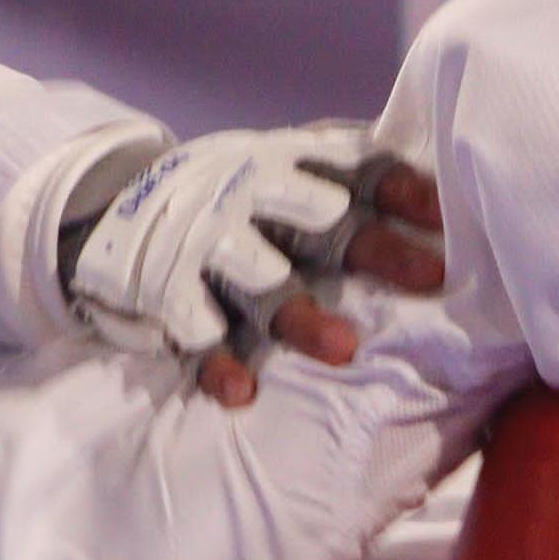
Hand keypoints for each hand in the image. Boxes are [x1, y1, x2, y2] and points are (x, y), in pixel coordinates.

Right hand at [61, 125, 444, 404]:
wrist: (108, 202)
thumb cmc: (232, 195)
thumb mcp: (281, 168)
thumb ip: (346, 179)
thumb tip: (446, 190)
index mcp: (287, 166)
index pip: (357, 171)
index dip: (405, 189)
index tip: (450, 213)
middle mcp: (250, 199)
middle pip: (322, 225)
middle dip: (377, 250)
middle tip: (434, 277)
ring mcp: (206, 247)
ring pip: (263, 283)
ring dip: (303, 315)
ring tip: (346, 350)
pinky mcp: (168, 293)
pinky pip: (195, 334)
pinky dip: (217, 363)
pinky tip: (242, 393)